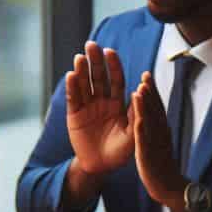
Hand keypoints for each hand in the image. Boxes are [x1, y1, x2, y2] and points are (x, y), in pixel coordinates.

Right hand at [65, 42, 134, 174]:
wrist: (100, 166)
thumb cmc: (120, 152)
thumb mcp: (132, 135)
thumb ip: (136, 115)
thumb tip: (140, 91)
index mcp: (117, 103)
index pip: (116, 81)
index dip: (113, 66)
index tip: (110, 52)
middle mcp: (102, 101)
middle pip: (98, 77)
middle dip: (95, 61)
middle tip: (92, 44)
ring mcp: (87, 106)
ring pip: (84, 84)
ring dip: (81, 70)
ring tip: (80, 57)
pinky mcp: (74, 114)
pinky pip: (73, 98)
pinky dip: (72, 87)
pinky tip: (71, 75)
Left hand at [131, 71, 187, 211]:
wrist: (169, 187)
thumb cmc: (162, 165)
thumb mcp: (160, 142)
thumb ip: (157, 128)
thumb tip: (152, 116)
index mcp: (162, 130)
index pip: (157, 107)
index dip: (152, 91)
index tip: (146, 76)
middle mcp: (161, 134)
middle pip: (156, 110)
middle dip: (150, 92)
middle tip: (145, 76)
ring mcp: (156, 144)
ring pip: (151, 122)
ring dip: (146, 106)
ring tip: (140, 89)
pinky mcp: (150, 155)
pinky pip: (145, 141)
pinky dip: (142, 129)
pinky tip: (138, 119)